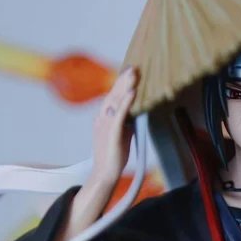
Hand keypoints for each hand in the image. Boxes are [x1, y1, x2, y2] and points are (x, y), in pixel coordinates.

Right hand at [90, 66, 137, 187]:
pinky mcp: (112, 133)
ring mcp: (106, 125)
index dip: (120, 84)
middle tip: (133, 67)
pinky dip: (126, 103)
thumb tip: (138, 110)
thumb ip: (128, 120)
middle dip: (123, 80)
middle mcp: (102, 118)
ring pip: (115, 101)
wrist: (105, 172)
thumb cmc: (114, 154)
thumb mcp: (123, 133)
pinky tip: (132, 93)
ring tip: (133, 74)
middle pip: (113, 95)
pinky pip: (119, 115)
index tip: (129, 72)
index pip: (112, 96)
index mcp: (104, 118)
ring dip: (124, 87)